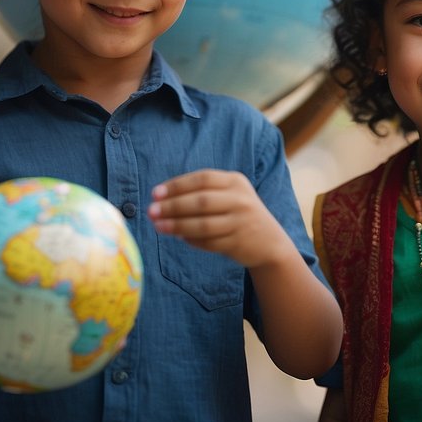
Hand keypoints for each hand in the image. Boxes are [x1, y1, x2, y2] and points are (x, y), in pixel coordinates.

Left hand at [147, 169, 292, 268]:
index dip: (177, 185)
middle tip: (151, 211)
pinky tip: (179, 237)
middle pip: (201, 201)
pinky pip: (208, 242)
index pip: (202, 179)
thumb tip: (162, 198)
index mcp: (236, 181)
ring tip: (158, 226)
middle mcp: (240, 200)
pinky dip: (191, 240)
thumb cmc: (239, 213)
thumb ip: (203, 192)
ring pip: (202, 224)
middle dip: (173, 206)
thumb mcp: (230, 194)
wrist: (270, 241)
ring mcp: (241, 222)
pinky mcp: (238, 243)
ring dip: (177, 225)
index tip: (155, 193)